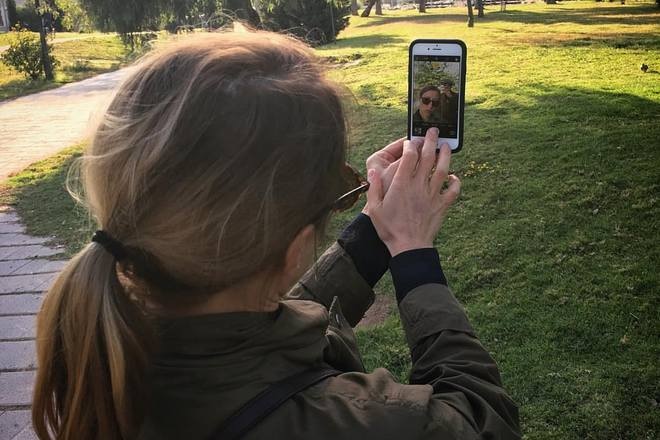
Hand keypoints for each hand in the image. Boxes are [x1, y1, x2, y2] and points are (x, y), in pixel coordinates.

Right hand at [365, 128, 460, 256]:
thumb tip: (373, 171)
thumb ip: (374, 188)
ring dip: (445, 156)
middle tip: (433, 131)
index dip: (410, 145)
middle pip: (427, 157)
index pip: (409, 157)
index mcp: (401, 185)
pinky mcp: (442, 205)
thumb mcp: (374, 208)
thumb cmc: (389, 228)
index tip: (410, 141)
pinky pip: (453, 190)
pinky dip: (455, 181)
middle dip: (430, 141)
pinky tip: (453, 176)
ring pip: (442, 170)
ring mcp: (432, 195)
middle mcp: (418, 186)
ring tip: (446, 146)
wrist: (409, 247)